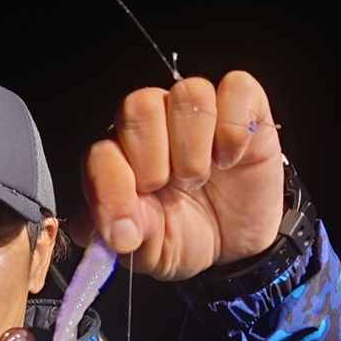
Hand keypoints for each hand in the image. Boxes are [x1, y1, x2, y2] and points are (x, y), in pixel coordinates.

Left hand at [73, 70, 284, 280]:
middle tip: (166, 190)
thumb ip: (126, 238)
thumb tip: (106, 231)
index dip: (110, 192)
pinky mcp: (241, 103)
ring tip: (200, 178)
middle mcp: (152, 125)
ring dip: (194, 148)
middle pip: (137, 106)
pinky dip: (234, 131)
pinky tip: (230, 160)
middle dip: (151, 159)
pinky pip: (236, 89)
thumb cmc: (184, 237)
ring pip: (187, 94)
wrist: (236, 244)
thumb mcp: (151, 251)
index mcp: (119, 158)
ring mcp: (195, 110)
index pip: (100, 155)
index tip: (126, 234)